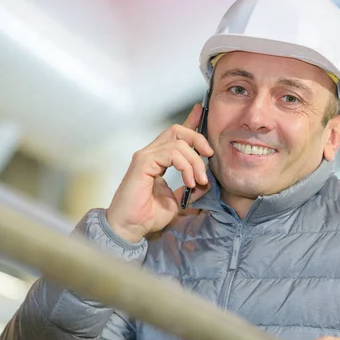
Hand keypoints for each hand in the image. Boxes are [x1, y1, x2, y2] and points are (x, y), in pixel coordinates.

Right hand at [106, 104, 213, 242]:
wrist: (130, 228)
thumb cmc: (147, 215)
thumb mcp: (177, 201)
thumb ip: (190, 189)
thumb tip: (206, 183)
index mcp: (158, 159)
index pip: (176, 135)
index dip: (190, 121)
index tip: (202, 112)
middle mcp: (150, 153)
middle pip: (178, 130)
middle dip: (198, 139)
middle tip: (209, 156)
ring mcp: (145, 156)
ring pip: (178, 143)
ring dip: (194, 161)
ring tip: (198, 181)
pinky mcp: (142, 162)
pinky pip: (171, 153)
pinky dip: (185, 166)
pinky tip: (188, 181)